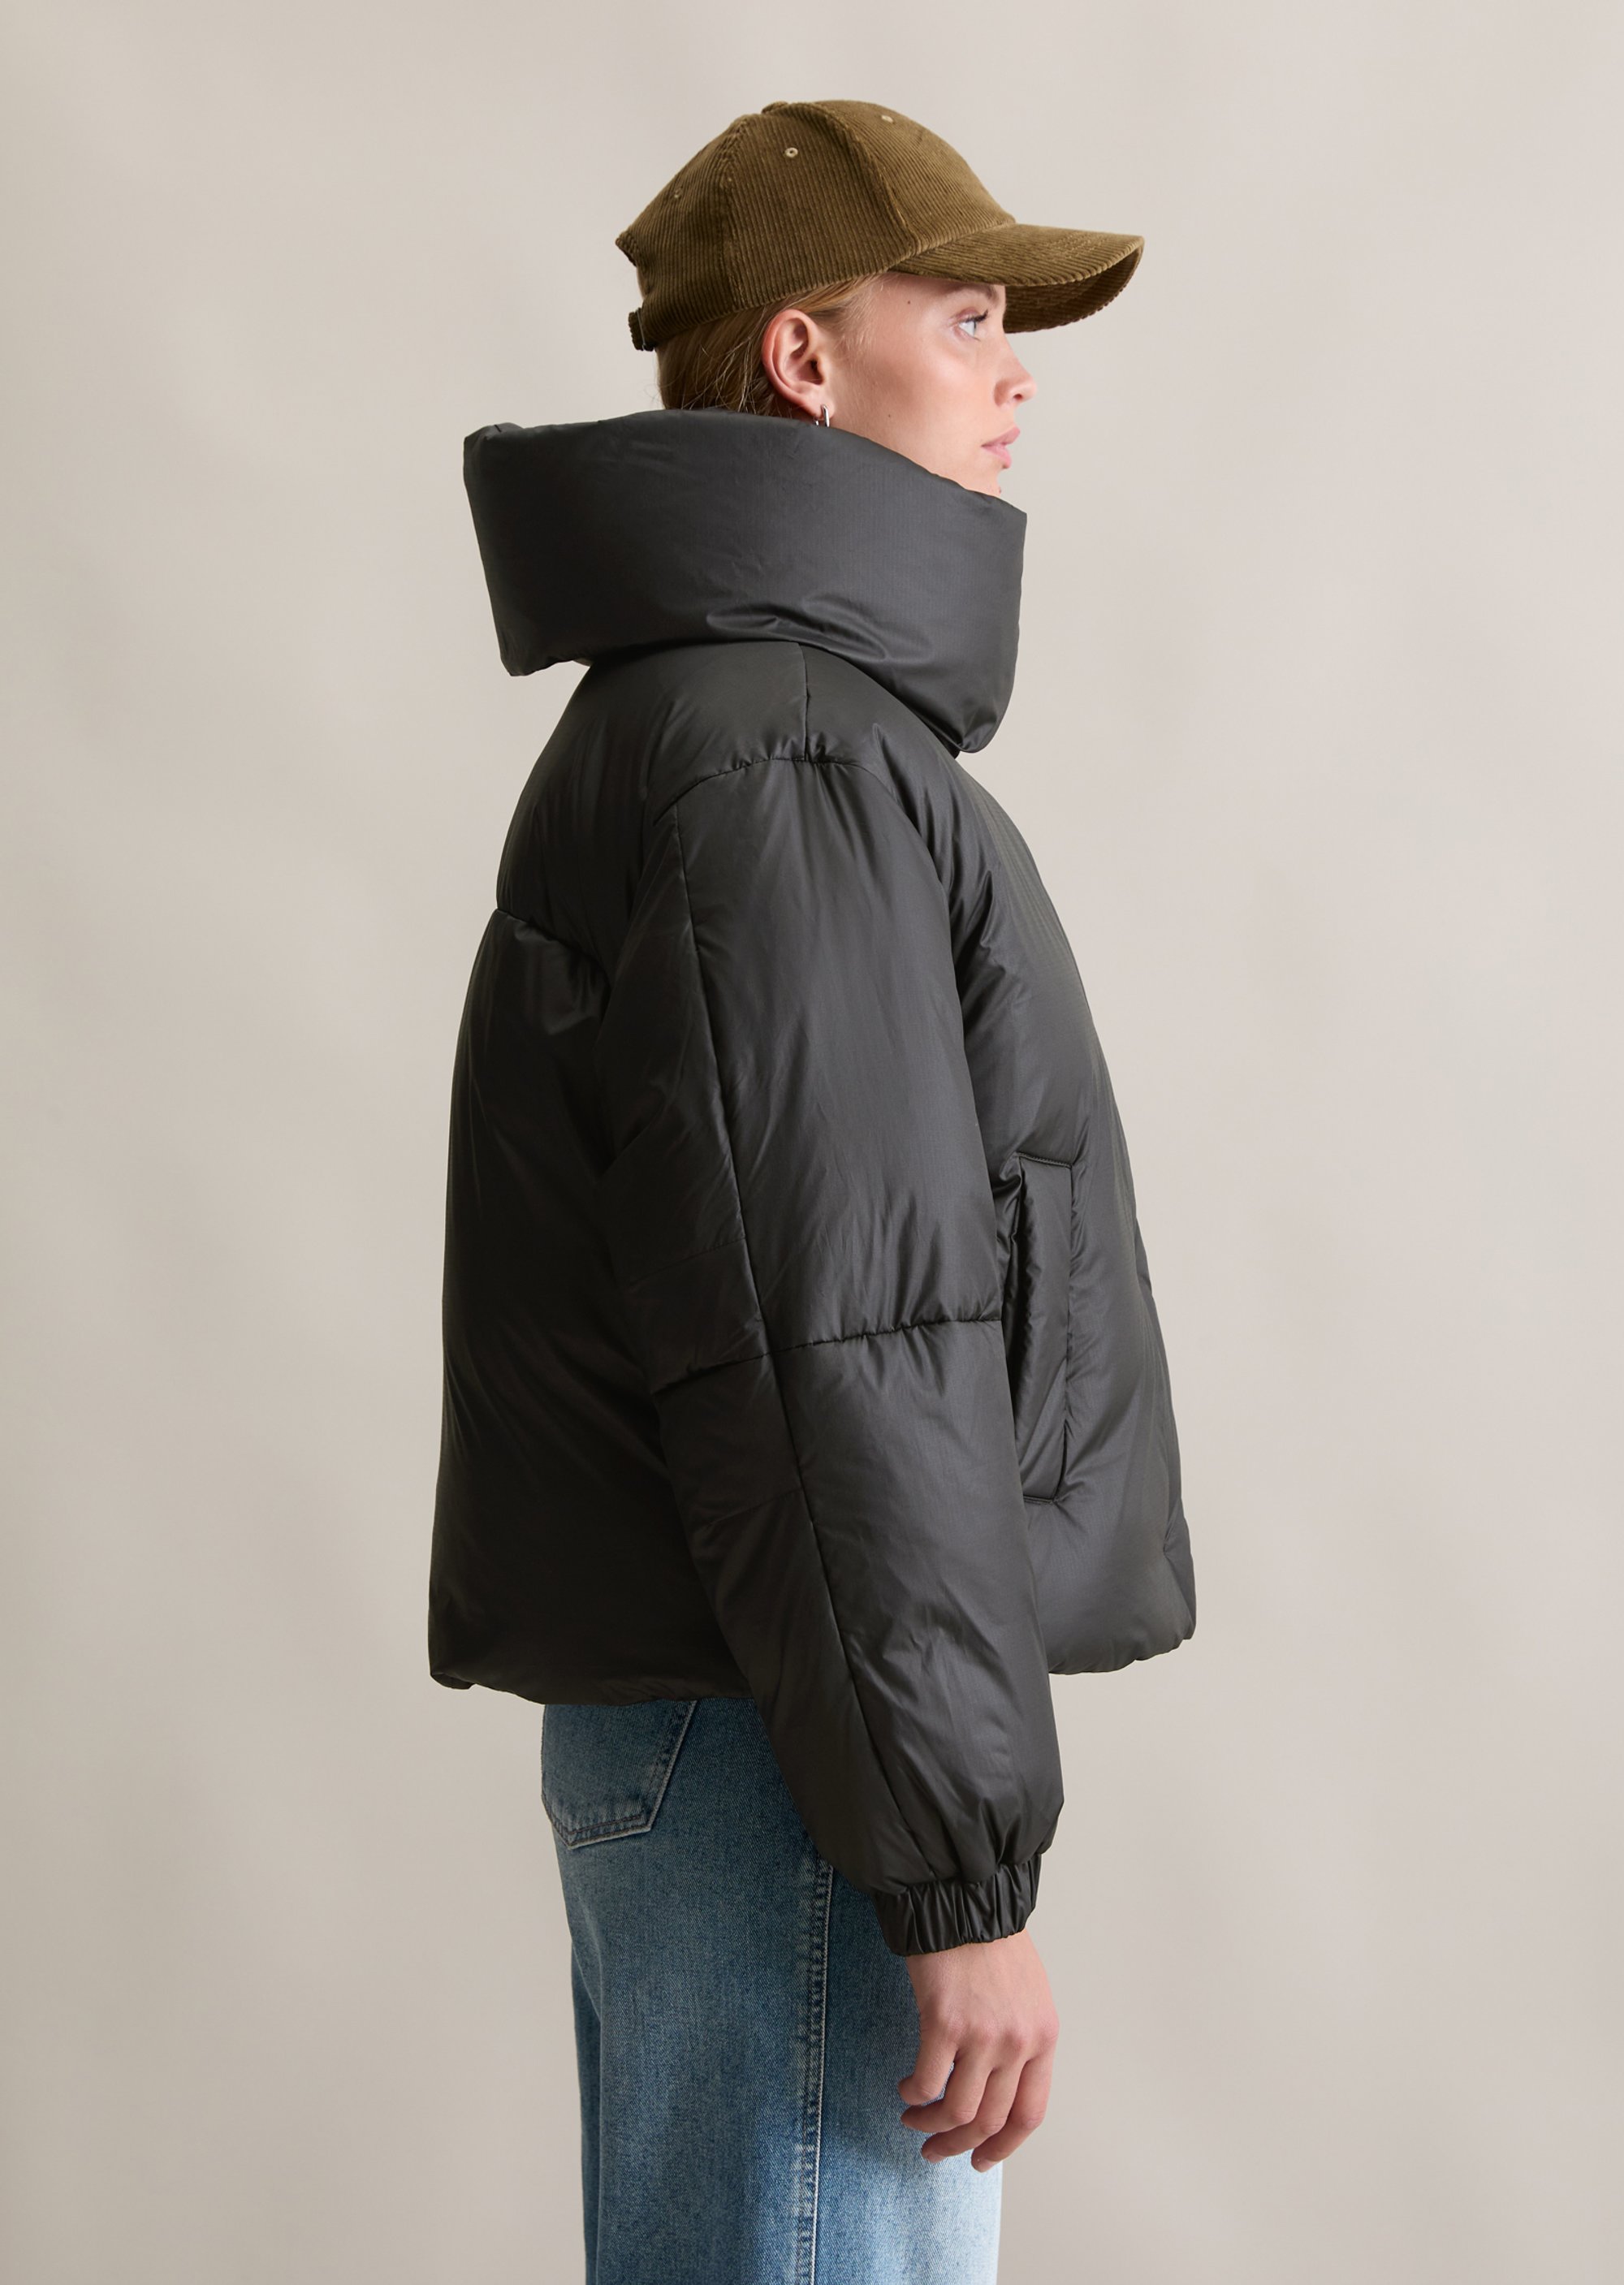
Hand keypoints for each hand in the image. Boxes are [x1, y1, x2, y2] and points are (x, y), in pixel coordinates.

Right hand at [899, 1928, 1058, 2169]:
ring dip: (931, 2125)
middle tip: (935, 2151)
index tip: (980, 2159)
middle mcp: (1018, 2043)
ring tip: (913, 2119)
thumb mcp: (1028, 1996)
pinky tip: (905, 2088)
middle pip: (990, 2120)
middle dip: (959, 2145)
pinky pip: (926, 2081)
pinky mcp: (944, 2022)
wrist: (965, 1900)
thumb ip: (1021, 2042)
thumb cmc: (992, 1943)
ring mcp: (982, 2035)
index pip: (1029, 2114)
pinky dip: (913, 2094)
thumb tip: (998, 2089)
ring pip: (957, 2111)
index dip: (1002, 2146)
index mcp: (1043, 2038)